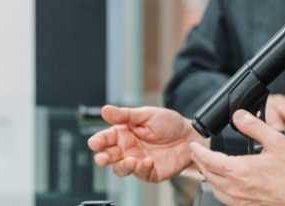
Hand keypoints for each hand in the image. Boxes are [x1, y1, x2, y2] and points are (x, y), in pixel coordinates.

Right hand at [87, 105, 207, 182]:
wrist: (190, 135)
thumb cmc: (169, 123)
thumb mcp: (147, 114)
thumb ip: (126, 115)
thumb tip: (105, 109)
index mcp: (124, 133)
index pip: (105, 138)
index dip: (98, 141)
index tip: (95, 143)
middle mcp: (128, 149)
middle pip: (108, 156)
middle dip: (103, 158)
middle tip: (102, 158)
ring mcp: (138, 161)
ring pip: (121, 169)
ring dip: (123, 167)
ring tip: (131, 160)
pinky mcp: (150, 172)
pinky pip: (141, 175)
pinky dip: (142, 170)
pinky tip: (149, 161)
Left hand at [190, 110, 284, 205]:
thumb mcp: (276, 141)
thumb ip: (254, 126)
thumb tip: (239, 116)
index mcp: (239, 170)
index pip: (209, 160)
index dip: (198, 151)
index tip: (193, 145)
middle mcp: (236, 188)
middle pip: (208, 174)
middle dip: (199, 162)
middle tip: (196, 153)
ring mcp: (240, 200)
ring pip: (214, 188)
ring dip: (207, 176)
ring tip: (206, 166)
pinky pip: (224, 198)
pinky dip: (218, 187)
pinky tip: (224, 183)